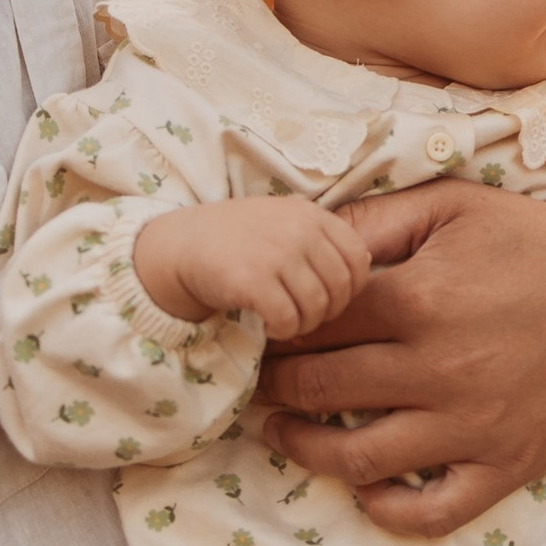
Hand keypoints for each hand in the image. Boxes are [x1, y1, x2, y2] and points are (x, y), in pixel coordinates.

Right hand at [132, 195, 369, 333]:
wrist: (180, 246)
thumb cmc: (237, 240)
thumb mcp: (284, 223)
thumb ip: (322, 239)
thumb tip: (365, 267)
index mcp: (310, 214)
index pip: (358, 256)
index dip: (351, 287)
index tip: (329, 298)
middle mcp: (298, 229)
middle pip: (341, 287)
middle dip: (329, 311)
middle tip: (306, 316)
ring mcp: (276, 253)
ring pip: (318, 307)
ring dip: (305, 325)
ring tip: (286, 322)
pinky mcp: (252, 279)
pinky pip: (289, 319)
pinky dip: (283, 331)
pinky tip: (270, 326)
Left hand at [256, 181, 545, 533]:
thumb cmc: (533, 241)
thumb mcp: (453, 206)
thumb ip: (373, 222)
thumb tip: (305, 238)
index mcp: (418, 299)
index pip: (311, 323)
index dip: (275, 326)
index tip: (258, 330)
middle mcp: (439, 368)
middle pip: (320, 390)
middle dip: (275, 386)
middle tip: (257, 382)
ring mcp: (472, 424)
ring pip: (358, 459)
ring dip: (305, 450)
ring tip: (283, 433)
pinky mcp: (505, 464)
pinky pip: (431, 512)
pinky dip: (387, 509)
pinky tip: (365, 488)